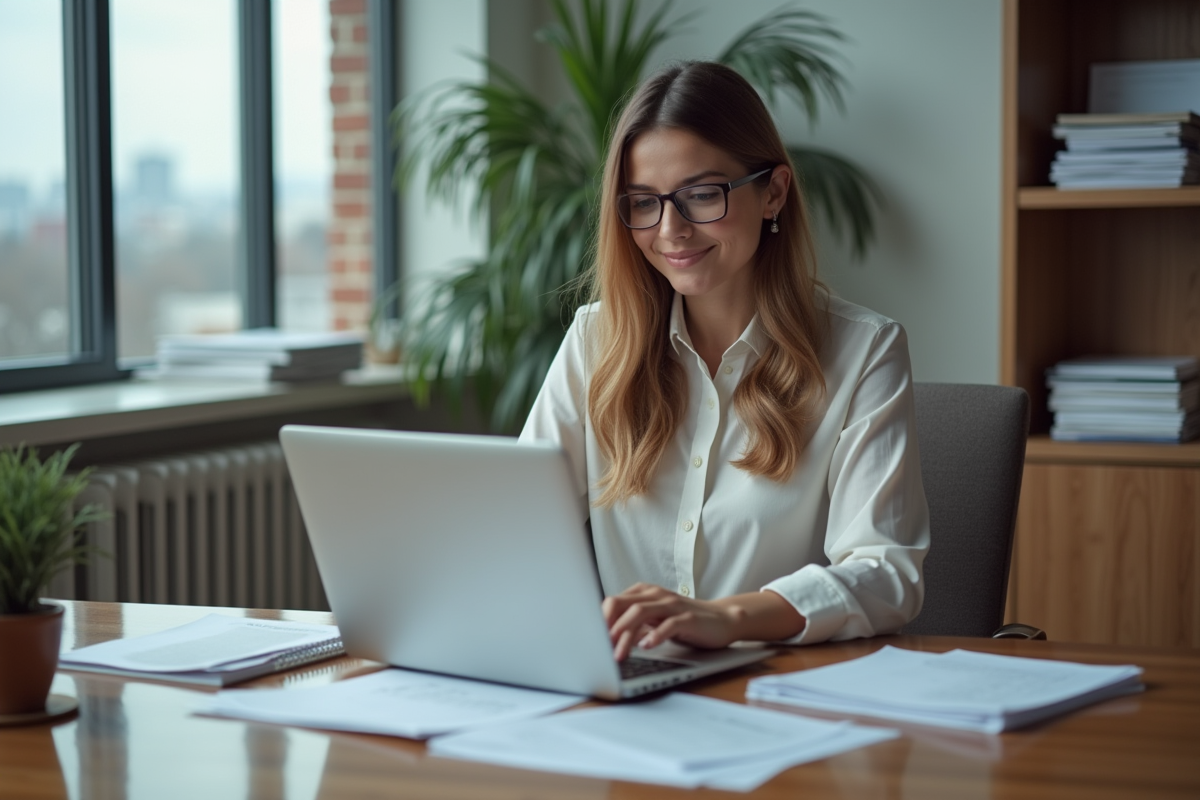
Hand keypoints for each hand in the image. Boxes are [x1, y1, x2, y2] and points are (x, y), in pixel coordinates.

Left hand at [602, 583, 740, 661]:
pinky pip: (668, 624)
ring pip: (641, 613)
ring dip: (626, 635)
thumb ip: (633, 625)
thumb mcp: (655, 621)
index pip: (613, 602)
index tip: (590, 641)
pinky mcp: (687, 618)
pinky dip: (655, 635)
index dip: (599, 621)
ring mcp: (672, 605)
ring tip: (618, 654)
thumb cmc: (684, 622)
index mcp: (644, 593)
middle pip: (623, 605)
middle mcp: (656, 595)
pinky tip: (646, 647)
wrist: (722, 619)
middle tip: (599, 649)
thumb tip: (606, 639)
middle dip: (608, 628)